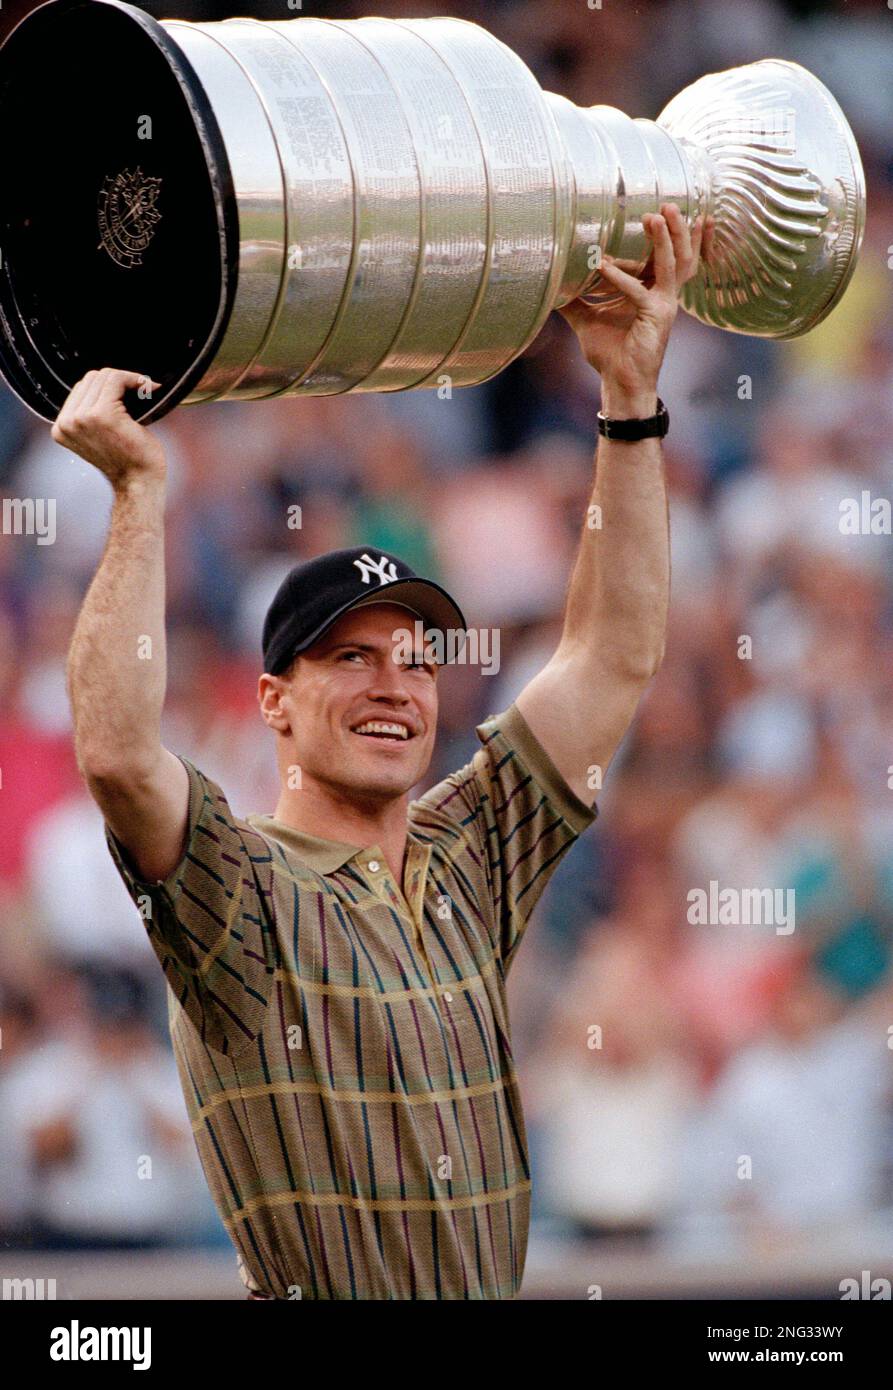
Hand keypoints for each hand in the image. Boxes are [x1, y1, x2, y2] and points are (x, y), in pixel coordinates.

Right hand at [51, 367, 165, 486]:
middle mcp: (66, 421)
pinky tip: (149, 388)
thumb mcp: (101, 435)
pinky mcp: (102, 414)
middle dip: (119, 382)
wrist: (139, 484)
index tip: (131, 394)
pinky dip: (135, 379)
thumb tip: (105, 379)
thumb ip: (91, 412)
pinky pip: (116, 379)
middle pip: (92, 378)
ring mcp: (82, 417)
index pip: (82, 388)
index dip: (109, 387)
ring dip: (128, 381)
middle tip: (143, 392)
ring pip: (104, 376)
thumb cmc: (129, 461)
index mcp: (62, 427)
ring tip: (145, 392)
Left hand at [558, 203, 713, 414]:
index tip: (668, 208)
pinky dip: (621, 278)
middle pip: (680, 255)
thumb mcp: (588, 319)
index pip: (669, 257)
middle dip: (677, 228)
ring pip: (671, 266)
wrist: (620, 383)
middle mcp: (664, 296)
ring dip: (663, 241)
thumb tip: (552, 283)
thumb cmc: (610, 353)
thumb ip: (574, 300)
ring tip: (654, 217)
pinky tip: (603, 265)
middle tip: (668, 202)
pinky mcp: (655, 318)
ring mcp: (664, 306)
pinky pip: (638, 292)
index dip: (675, 234)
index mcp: (654, 292)